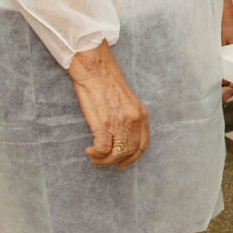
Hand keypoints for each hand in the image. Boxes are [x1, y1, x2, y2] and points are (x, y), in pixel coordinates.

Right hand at [68, 42, 148, 169]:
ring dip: (103, 160)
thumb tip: (120, 133)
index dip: (133, 157)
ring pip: (117, 153)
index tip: (123, 163)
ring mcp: (120, 122)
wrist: (96, 69)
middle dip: (117, 161)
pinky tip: (89, 151)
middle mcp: (134, 120)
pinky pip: (103, 149)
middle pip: (130, 151)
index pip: (143, 144)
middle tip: (104, 163)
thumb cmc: (106, 82)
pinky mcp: (104, 123)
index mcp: (141, 114)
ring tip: (94, 157)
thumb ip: (127, 116)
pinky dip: (96, 155)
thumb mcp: (126, 100)